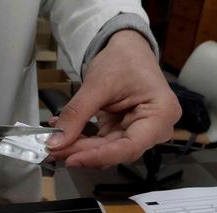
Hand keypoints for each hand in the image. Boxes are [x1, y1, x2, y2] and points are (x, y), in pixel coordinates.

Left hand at [47, 30, 180, 167]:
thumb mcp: (97, 84)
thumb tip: (57, 141)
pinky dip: (81, 139)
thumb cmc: (124, 59)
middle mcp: (155, 128)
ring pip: (105, 149)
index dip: (99, 156)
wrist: (126, 50)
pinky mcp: (124, 131)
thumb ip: (76, 114)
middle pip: (116, 150)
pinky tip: (63, 134)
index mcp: (161, 113)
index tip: (72, 158)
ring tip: (54, 142)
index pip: (130, 147)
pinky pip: (101, 143)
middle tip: (54, 149)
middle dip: (82, 151)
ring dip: (79, 147)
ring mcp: (139, 131)